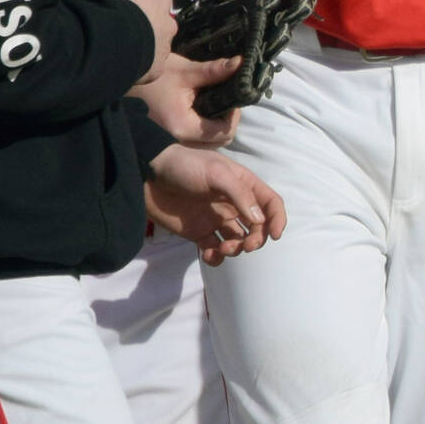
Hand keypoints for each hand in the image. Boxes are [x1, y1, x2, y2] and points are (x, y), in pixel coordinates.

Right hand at [96, 0, 175, 82]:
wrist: (114, 36)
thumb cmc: (115, 3)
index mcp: (161, 1)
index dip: (143, 3)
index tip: (129, 6)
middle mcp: (169, 25)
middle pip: (159, 25)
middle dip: (146, 27)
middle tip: (123, 29)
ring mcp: (164, 49)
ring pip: (155, 48)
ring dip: (142, 47)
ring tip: (120, 48)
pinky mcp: (156, 69)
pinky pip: (147, 68)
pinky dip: (137, 66)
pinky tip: (121, 64)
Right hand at [132, 54, 243, 145]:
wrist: (117, 77)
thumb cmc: (149, 74)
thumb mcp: (184, 71)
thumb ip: (214, 71)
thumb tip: (240, 64)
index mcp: (183, 127)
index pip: (223, 133)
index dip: (233, 117)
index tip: (231, 100)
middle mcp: (176, 140)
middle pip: (215, 142)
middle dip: (224, 123)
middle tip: (223, 102)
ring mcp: (168, 140)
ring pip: (203, 143)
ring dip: (211, 127)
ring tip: (210, 105)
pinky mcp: (163, 136)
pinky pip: (190, 139)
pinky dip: (198, 128)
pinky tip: (196, 109)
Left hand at [143, 146, 285, 263]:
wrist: (147, 173)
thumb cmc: (185, 166)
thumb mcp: (216, 173)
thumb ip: (240, 195)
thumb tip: (260, 221)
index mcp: (243, 186)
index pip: (270, 204)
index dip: (277, 220)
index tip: (275, 235)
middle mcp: (234, 204)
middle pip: (257, 227)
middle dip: (256, 239)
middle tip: (246, 246)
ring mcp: (216, 219)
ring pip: (238, 241)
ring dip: (236, 249)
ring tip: (223, 249)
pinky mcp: (198, 232)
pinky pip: (214, 250)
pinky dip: (215, 257)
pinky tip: (208, 254)